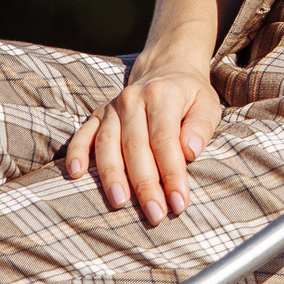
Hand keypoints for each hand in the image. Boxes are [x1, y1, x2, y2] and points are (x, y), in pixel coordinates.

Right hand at [62, 64, 221, 226]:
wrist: (166, 69)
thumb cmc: (189, 96)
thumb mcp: (207, 105)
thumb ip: (200, 127)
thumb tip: (190, 151)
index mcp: (162, 95)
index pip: (165, 141)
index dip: (171, 174)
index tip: (178, 203)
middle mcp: (133, 99)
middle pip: (136, 147)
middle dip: (145, 185)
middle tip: (155, 215)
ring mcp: (112, 107)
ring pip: (108, 145)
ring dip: (112, 176)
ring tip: (119, 203)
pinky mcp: (98, 114)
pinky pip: (83, 134)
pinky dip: (77, 153)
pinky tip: (76, 174)